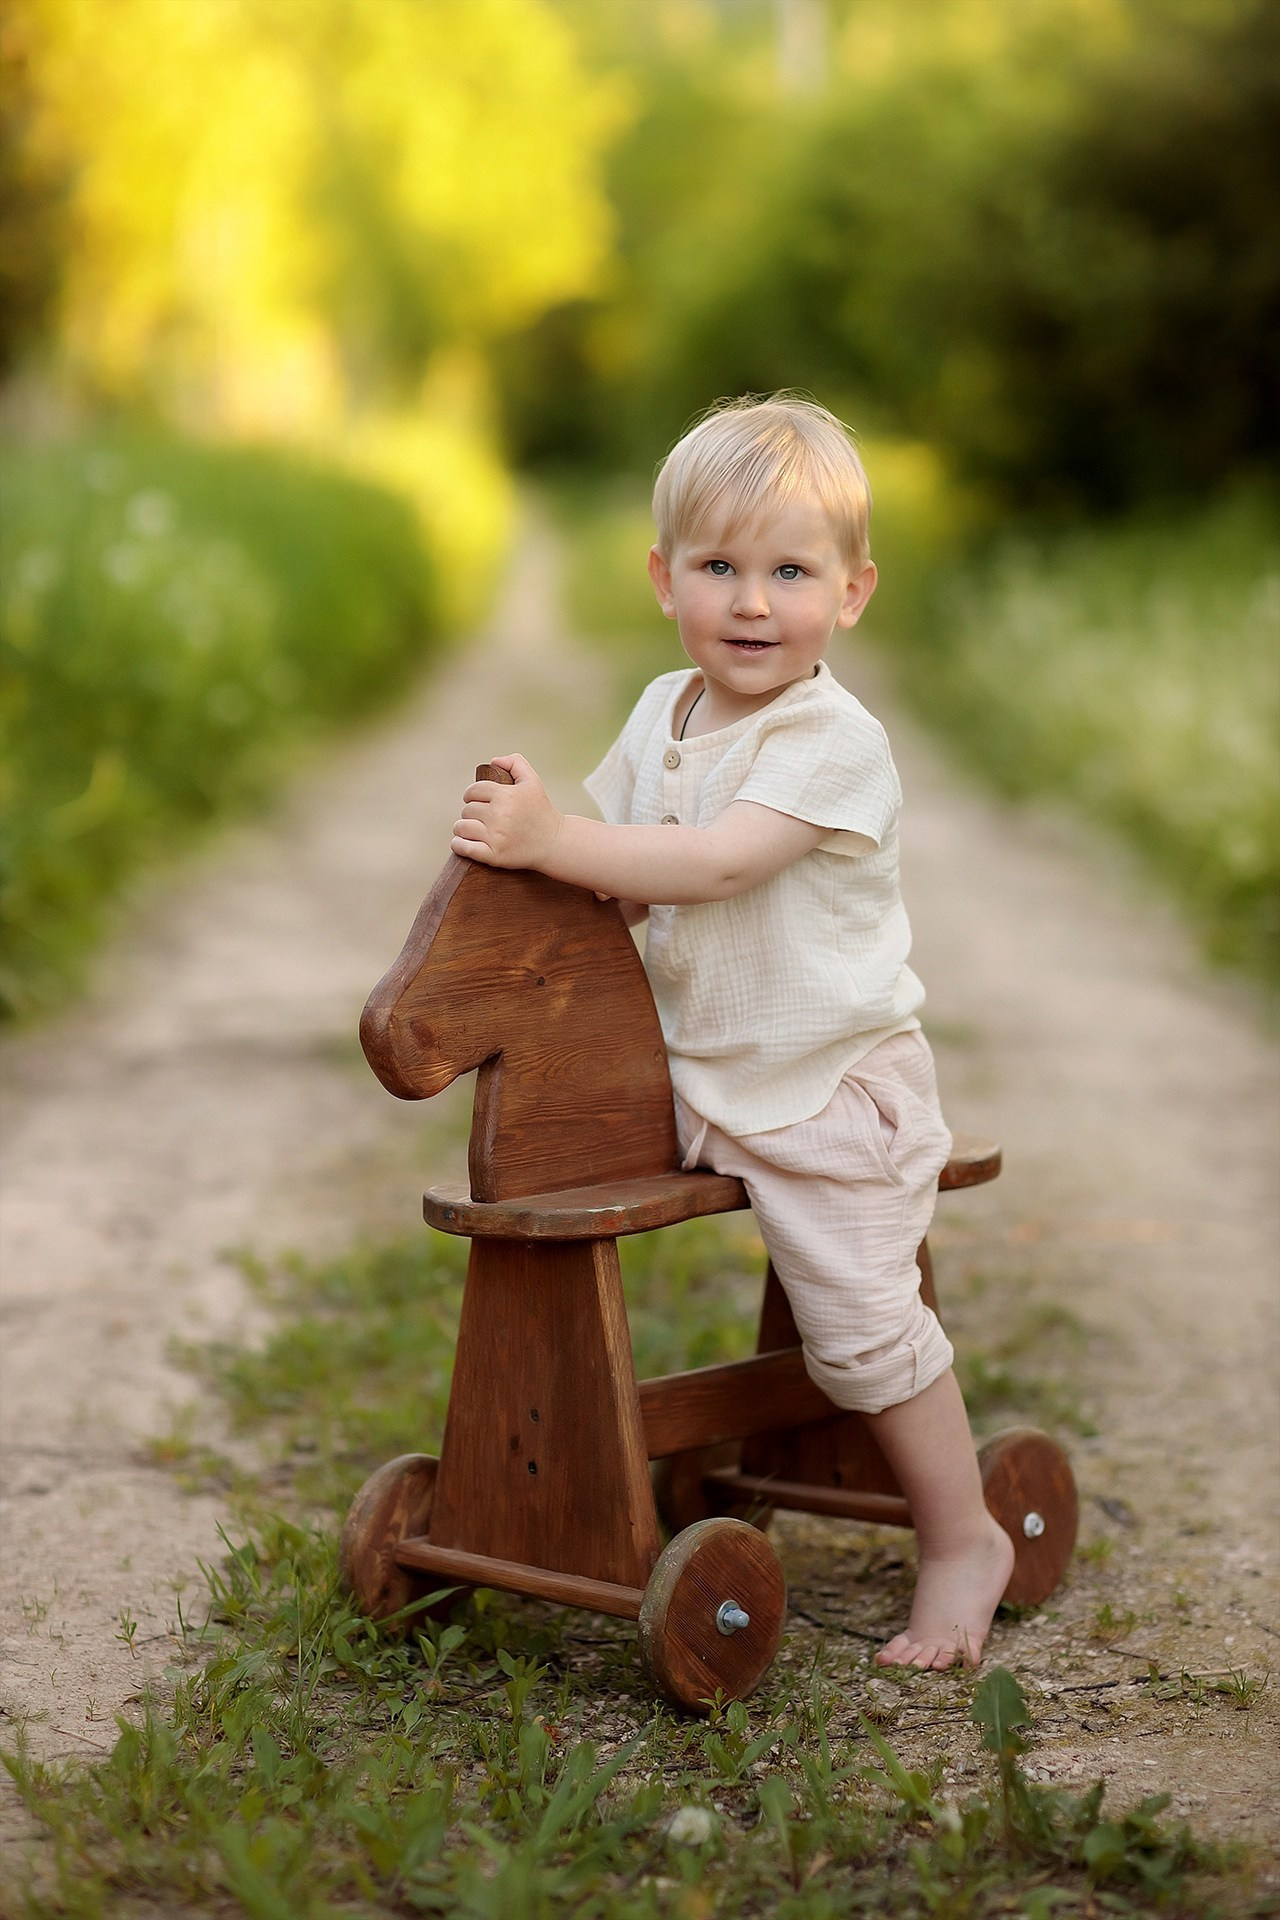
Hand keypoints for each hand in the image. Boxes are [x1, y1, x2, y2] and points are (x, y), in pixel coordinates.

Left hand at [451, 753, 561, 870]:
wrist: (555, 843)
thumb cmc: (542, 811)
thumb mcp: (533, 782)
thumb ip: (516, 763)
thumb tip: (493, 761)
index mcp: (505, 795)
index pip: (473, 791)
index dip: (471, 795)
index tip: (475, 800)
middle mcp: (499, 815)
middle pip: (467, 810)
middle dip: (471, 812)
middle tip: (480, 817)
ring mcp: (496, 837)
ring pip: (462, 827)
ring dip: (462, 828)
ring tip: (471, 829)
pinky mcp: (494, 855)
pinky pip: (464, 848)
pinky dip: (458, 845)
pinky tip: (461, 842)